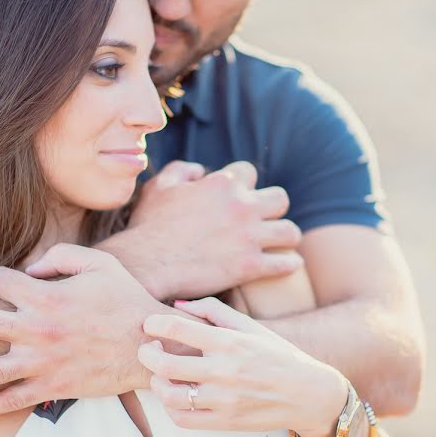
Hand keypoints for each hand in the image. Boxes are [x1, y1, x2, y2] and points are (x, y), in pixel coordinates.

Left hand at [0, 244, 164, 420]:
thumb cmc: (126, 300)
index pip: (3, 281)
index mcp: (46, 296)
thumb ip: (62, 256)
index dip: (0, 277)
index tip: (6, 280)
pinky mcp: (52, 386)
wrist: (149, 346)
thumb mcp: (100, 263)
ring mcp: (42, 362)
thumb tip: (32, 267)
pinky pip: (13, 400)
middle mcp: (36, 330)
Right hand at [125, 161, 303, 299]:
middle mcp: (241, 206)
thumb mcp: (159, 186)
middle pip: (280, 199)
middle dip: (272, 207)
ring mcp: (248, 237)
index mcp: (222, 183)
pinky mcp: (250, 266)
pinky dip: (288, 264)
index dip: (243, 184)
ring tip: (279, 243)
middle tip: (262, 220)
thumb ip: (183, 169)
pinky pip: (285, 263)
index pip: (249, 172)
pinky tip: (286, 265)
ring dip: (285, 236)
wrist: (145, 265)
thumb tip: (201, 171)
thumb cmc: (148, 226)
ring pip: (290, 232)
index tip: (237, 198)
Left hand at [137, 297, 347, 436]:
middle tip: (147, 349)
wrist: (307, 394)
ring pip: (170, 396)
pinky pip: (183, 419)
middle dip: (147, 354)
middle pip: (166, 365)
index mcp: (230, 342)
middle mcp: (225, 371)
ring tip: (160, 375)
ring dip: (156, 383)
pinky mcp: (225, 422)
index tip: (149, 325)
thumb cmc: (277, 354)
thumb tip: (178, 304)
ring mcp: (224, 400)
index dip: (155, 325)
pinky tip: (175, 395)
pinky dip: (170, 407)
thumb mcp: (250, 326)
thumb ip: (213, 310)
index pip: (178, 329)